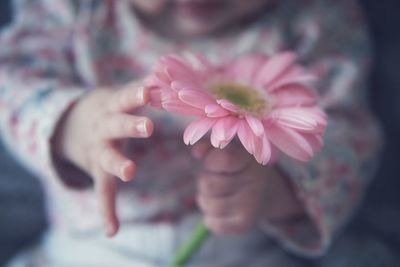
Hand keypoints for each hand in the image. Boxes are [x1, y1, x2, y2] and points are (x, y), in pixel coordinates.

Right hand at [53, 83, 152, 236]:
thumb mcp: (120, 95)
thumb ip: (142, 85)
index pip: (124, 98)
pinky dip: (106, 211)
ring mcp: (100, 151)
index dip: (136, 95)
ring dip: (119, 165)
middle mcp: (104, 128)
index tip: (150, 90)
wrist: (77, 126)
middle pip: (116, 125)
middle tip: (148, 126)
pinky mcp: (100, 172)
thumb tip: (167, 65)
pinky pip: (103, 193)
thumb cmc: (111, 109)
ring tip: (130, 172)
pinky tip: (111, 229)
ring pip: (107, 158)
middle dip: (131, 125)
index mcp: (112, 107)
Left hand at [193, 142, 302, 234]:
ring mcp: (251, 205)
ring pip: (208, 204)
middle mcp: (256, 181)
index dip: (211, 161)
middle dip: (206, 181)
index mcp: (251, 158)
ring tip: (219, 194)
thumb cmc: (238, 168)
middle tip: (218, 179)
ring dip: (206, 200)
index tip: (214, 162)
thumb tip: (197, 152)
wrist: (265, 193)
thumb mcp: (227, 152)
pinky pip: (213, 224)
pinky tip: (223, 209)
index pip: (224, 158)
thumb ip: (209, 148)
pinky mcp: (245, 224)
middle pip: (208, 184)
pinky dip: (211, 218)